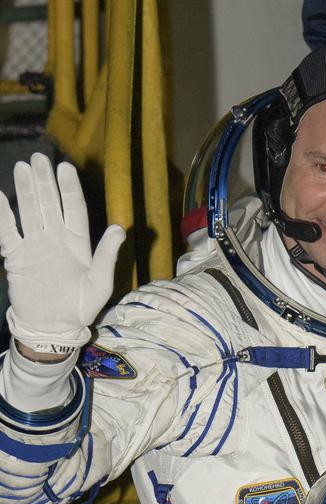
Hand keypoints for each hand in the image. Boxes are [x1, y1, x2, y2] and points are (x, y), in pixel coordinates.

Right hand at [0, 153, 124, 349]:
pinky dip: (3, 214)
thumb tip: (119, 228)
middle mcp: (56, 239)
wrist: (53, 328)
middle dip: (45, 181)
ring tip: (22, 168)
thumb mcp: (99, 283)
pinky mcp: (16, 255)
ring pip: (30, 211)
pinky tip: (0, 196)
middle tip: (38, 158)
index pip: (74, 209)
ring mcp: (35, 245)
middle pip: (50, 204)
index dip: (69, 189)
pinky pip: (7, 230)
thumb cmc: (80, 308)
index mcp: (78, 243)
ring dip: (26, 190)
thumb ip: (106, 255)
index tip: (65, 168)